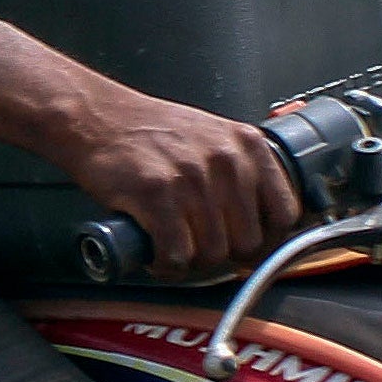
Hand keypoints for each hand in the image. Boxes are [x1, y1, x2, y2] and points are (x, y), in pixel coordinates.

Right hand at [60, 92, 302, 277]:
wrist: (97, 116)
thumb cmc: (152, 131)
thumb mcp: (214, 138)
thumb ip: (243, 172)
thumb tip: (266, 224)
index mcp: (247, 145)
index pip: (285, 213)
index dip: (266, 240)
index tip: (247, 245)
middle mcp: (226, 160)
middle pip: (247, 242)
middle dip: (222, 254)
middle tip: (198, 245)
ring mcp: (192, 177)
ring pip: (212, 254)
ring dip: (190, 261)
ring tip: (172, 244)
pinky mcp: (157, 195)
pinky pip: (176, 255)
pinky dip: (165, 264)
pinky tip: (156, 252)